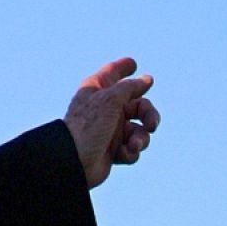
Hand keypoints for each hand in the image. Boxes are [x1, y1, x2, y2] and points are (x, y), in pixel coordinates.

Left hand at [64, 57, 159, 187]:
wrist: (74, 162)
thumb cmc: (87, 126)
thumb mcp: (110, 100)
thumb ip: (130, 87)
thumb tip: (147, 79)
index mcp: (98, 90)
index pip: (112, 72)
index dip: (122, 66)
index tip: (133, 63)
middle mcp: (105, 108)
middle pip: (138, 105)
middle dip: (149, 114)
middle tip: (151, 124)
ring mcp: (110, 129)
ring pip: (139, 130)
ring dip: (141, 138)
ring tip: (134, 145)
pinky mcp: (113, 150)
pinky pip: (132, 148)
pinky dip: (131, 151)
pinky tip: (122, 155)